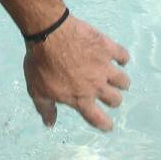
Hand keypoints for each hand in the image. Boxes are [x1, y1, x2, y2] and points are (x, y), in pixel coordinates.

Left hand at [22, 15, 130, 130]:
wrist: (48, 34)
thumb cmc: (40, 63)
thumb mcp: (37, 90)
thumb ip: (46, 109)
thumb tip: (50, 124)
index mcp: (80, 98)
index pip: (97, 118)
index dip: (104, 124)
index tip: (108, 125)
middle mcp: (96, 85)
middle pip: (115, 99)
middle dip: (113, 100)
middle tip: (108, 94)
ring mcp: (104, 66)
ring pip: (123, 81)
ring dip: (121, 82)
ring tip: (117, 79)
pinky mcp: (107, 48)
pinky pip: (123, 55)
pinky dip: (123, 58)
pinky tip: (118, 58)